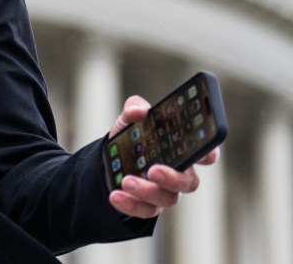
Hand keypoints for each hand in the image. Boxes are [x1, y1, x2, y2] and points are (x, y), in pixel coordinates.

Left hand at [106, 95, 219, 218]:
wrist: (109, 160)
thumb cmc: (131, 137)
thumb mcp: (129, 119)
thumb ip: (134, 108)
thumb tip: (139, 110)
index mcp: (180, 150)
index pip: (205, 154)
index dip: (208, 154)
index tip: (204, 154)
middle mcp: (179, 173)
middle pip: (188, 182)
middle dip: (172, 178)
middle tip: (153, 170)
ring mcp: (165, 191)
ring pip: (167, 198)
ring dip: (146, 191)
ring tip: (126, 181)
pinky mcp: (149, 206)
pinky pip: (146, 211)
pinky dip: (131, 205)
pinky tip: (115, 196)